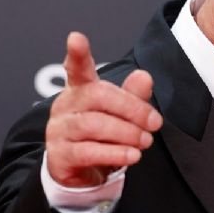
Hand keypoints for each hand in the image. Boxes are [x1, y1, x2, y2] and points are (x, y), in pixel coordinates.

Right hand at [46, 32, 162, 187]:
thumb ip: (133, 96)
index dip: (77, 54)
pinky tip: (132, 155)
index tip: (76, 38)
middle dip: (132, 109)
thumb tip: (144, 76)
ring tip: (145, 141)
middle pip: (98, 96)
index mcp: (80, 90)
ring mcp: (59, 130)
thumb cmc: (103, 137)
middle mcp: (65, 106)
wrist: (82, 174)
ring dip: (126, 133)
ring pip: (93, 125)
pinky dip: (115, 153)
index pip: (77, 68)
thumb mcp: (121, 116)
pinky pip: (88, 152)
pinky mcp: (60, 155)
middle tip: (154, 123)